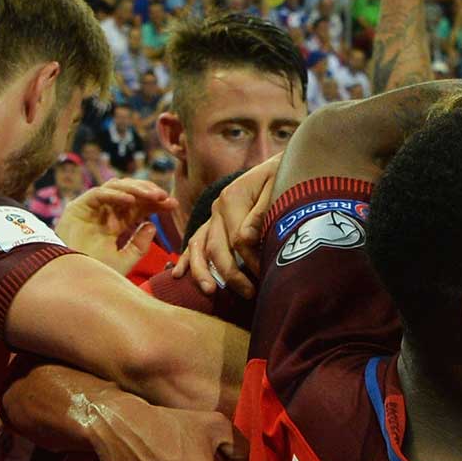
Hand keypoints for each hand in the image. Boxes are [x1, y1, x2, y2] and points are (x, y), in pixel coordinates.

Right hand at [53, 177, 174, 272]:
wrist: (71, 284)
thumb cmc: (95, 275)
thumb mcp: (124, 261)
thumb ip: (139, 245)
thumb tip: (152, 225)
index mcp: (114, 225)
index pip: (138, 207)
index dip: (156, 203)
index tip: (173, 205)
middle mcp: (103, 213)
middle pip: (129, 194)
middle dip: (149, 193)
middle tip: (166, 198)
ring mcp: (90, 209)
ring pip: (115, 188)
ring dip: (136, 189)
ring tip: (154, 196)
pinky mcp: (77, 208)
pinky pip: (98, 194)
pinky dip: (115, 195)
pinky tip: (132, 201)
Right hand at [169, 153, 279, 297]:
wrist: (278, 166)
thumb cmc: (283, 177)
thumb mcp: (278, 187)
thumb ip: (262, 212)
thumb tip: (245, 239)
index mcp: (232, 198)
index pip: (237, 239)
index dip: (251, 260)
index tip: (267, 275)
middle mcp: (217, 208)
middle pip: (216, 247)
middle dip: (230, 274)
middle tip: (248, 294)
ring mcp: (212, 216)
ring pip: (199, 247)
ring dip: (201, 271)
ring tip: (209, 291)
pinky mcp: (212, 223)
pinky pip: (195, 243)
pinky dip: (187, 259)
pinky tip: (178, 274)